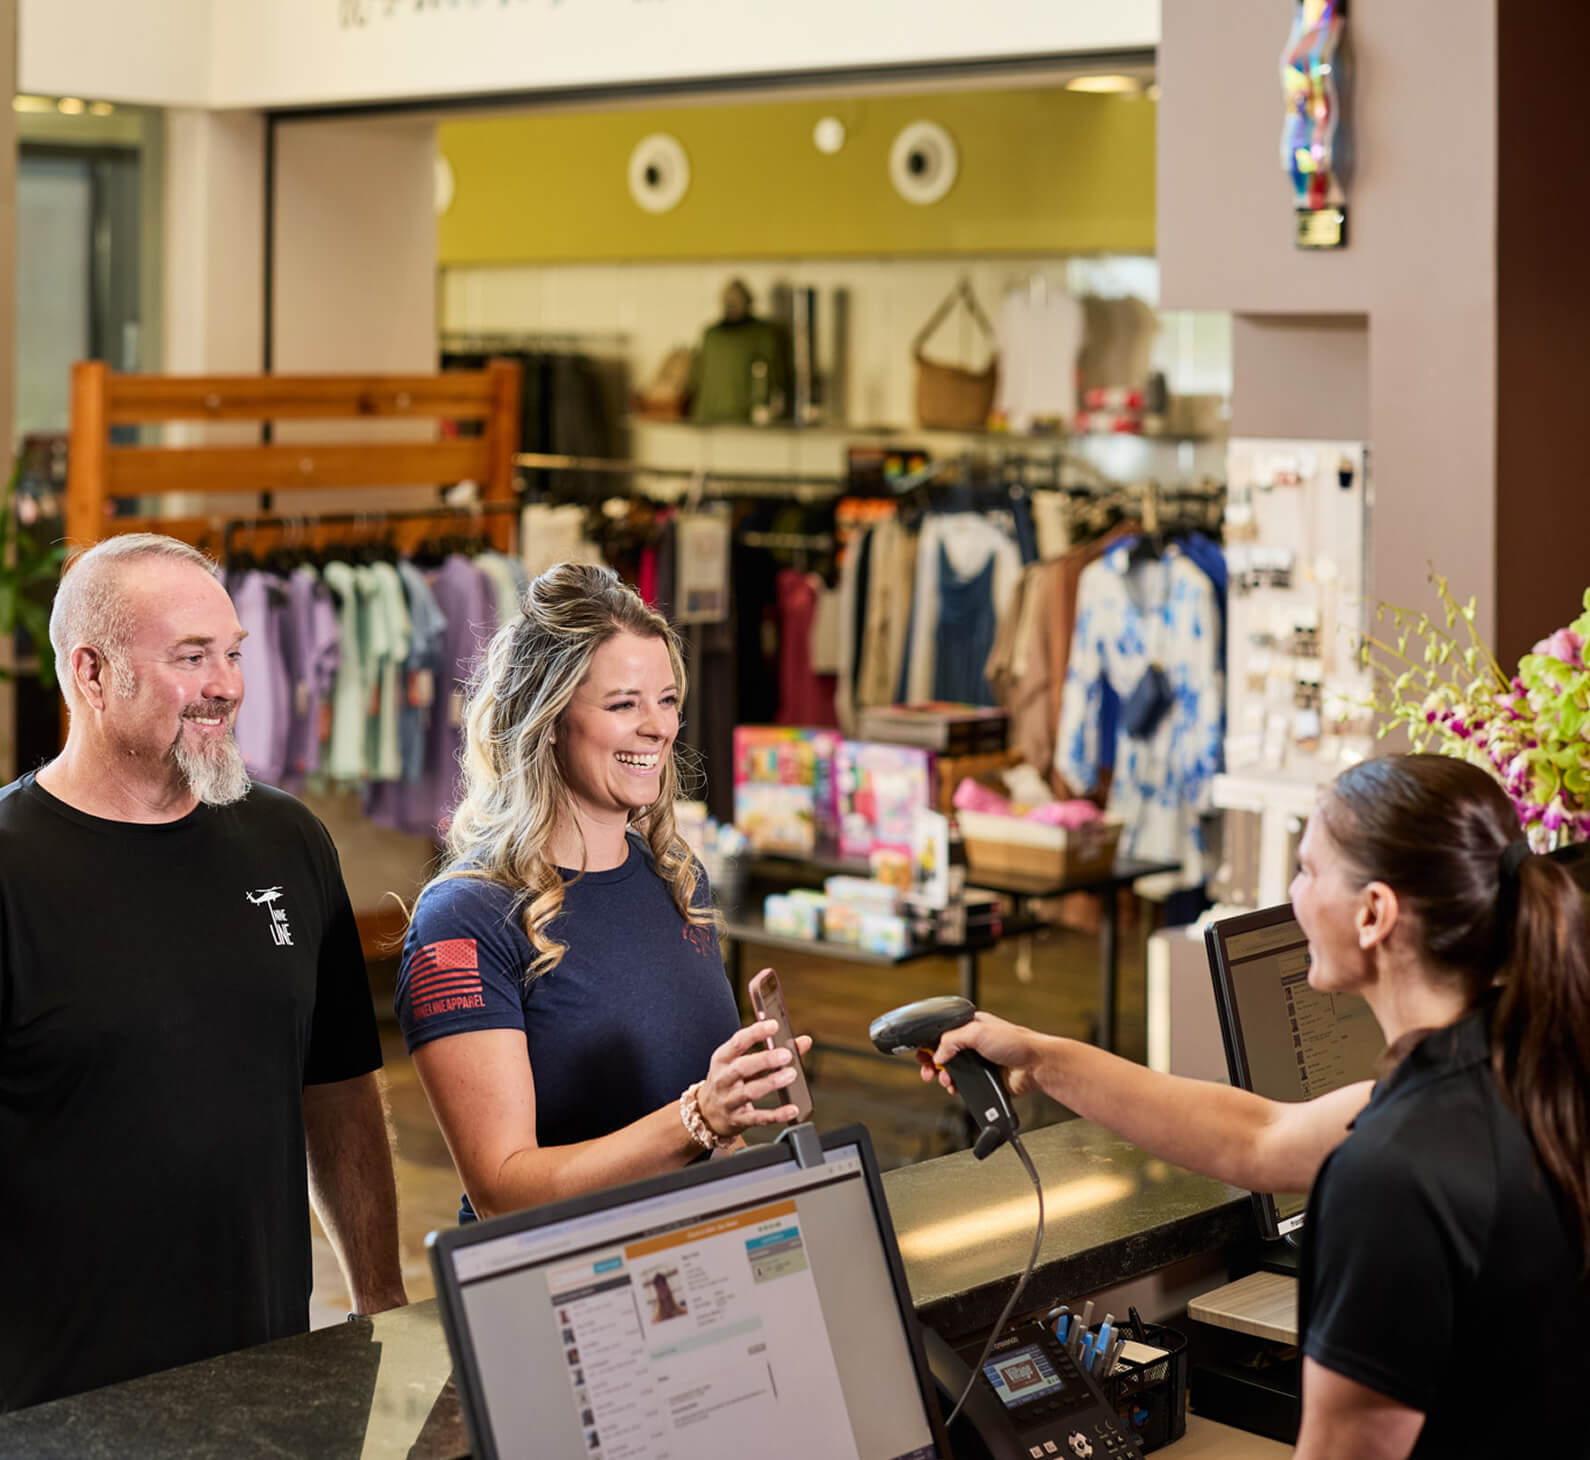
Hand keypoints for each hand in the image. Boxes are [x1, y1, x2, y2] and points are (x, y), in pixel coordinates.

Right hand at [698, 1020, 813, 1136]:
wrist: (707, 1113)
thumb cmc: (730, 1080)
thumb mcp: (742, 1062)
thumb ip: (772, 1050)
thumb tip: (804, 1041)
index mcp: (722, 1059)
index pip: (738, 1042)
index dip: (756, 1032)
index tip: (774, 1025)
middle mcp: (723, 1079)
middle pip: (742, 1067)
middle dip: (765, 1060)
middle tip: (787, 1054)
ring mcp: (729, 1101)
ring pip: (750, 1092)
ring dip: (772, 1082)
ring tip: (791, 1074)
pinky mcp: (738, 1120)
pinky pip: (758, 1118)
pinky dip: (776, 1115)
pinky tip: (792, 1109)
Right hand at [916, 1011, 1051, 1098]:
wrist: (1035, 1065)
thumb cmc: (1015, 1042)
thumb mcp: (977, 1032)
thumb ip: (952, 1040)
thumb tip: (937, 1054)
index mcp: (971, 1026)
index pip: (943, 1033)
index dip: (930, 1043)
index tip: (922, 1052)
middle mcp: (974, 1043)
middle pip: (944, 1053)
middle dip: (933, 1063)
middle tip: (928, 1071)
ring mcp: (979, 1062)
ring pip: (952, 1071)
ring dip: (944, 1077)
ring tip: (945, 1081)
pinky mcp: (985, 1079)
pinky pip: (964, 1085)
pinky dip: (956, 1087)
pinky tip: (954, 1088)